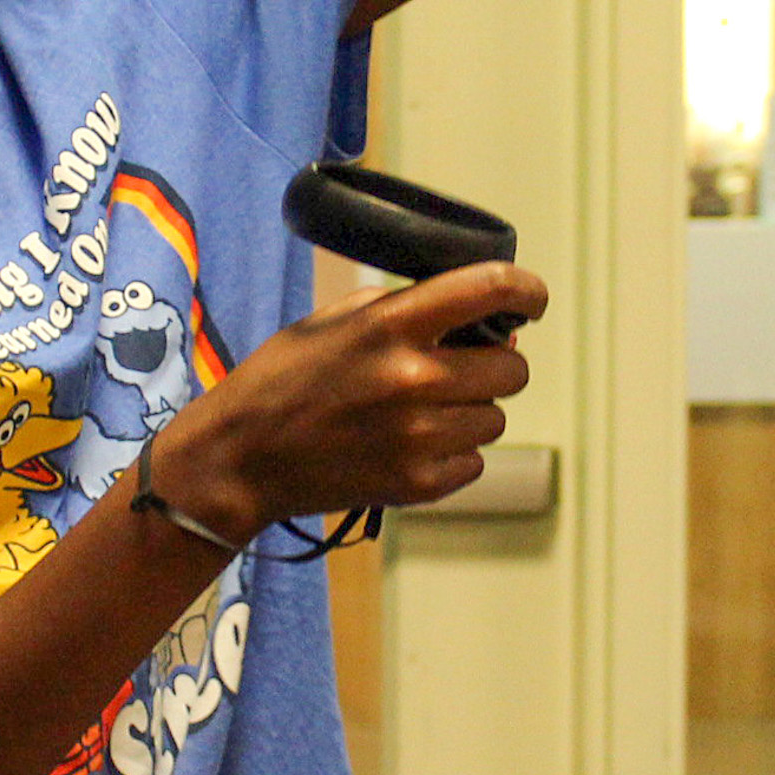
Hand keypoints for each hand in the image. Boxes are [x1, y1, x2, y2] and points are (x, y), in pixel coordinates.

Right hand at [144, 262, 547, 543]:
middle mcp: (413, 378)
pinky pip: (474, 461)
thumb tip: (481, 323)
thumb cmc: (285, 377)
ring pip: (495, 419)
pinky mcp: (418, 484)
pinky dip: (454, 452)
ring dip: (471, 410)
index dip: (526, 291)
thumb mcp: (337, 320)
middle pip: (512, 369)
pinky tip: (412, 443)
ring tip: (423, 410)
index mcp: (391, 325)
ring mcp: (418, 436)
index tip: (532, 299)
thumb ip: (407, 309)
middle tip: (462, 367)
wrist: (242, 457)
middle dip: (496, 364)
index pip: (489, 290)